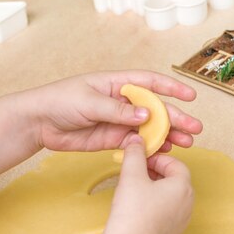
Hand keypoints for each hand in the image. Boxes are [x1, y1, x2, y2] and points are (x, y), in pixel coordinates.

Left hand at [19, 70, 202, 152]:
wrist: (39, 123)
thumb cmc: (60, 101)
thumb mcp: (89, 101)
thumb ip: (118, 110)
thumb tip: (146, 114)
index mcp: (118, 84)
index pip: (150, 82)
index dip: (172, 87)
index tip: (190, 96)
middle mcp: (123, 102)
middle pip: (156, 109)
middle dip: (177, 118)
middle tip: (194, 128)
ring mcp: (120, 121)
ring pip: (151, 128)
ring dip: (169, 135)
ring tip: (186, 143)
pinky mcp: (114, 139)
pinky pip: (138, 143)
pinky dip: (152, 148)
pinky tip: (164, 151)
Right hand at [101, 135, 193, 233]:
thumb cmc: (132, 213)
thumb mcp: (131, 176)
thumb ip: (135, 154)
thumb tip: (137, 141)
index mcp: (183, 187)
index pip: (176, 164)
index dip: (157, 159)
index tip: (141, 160)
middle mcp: (188, 204)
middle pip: (175, 181)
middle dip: (156, 173)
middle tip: (136, 173)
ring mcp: (182, 222)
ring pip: (171, 198)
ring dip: (155, 190)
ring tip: (134, 191)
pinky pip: (167, 214)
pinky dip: (155, 207)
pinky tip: (137, 210)